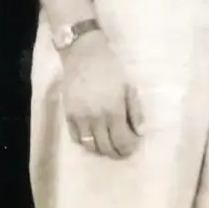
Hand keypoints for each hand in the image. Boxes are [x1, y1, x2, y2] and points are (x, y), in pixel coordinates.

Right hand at [61, 29, 144, 158]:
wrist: (83, 55)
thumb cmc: (110, 68)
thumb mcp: (128, 87)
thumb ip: (135, 111)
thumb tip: (140, 133)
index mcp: (114, 110)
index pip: (122, 140)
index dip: (129, 148)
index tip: (133, 147)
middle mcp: (96, 118)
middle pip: (106, 147)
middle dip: (117, 152)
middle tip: (123, 151)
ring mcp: (80, 118)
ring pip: (90, 146)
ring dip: (101, 150)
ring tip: (109, 146)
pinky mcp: (68, 115)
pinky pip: (76, 138)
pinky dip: (86, 143)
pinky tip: (94, 140)